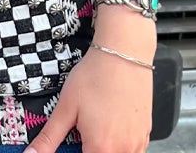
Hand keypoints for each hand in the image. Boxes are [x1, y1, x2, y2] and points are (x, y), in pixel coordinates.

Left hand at [22, 45, 152, 152]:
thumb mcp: (66, 106)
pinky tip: (111, 127)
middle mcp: (124, 150)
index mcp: (101, 148)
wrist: (124, 53)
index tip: (72, 145)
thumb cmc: (95, 76)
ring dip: (105, 149)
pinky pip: (133, 150)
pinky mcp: (146, 134)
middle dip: (90, 150)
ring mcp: (138, 143)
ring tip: (96, 126)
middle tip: (83, 133)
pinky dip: (120, 146)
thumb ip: (49, 137)